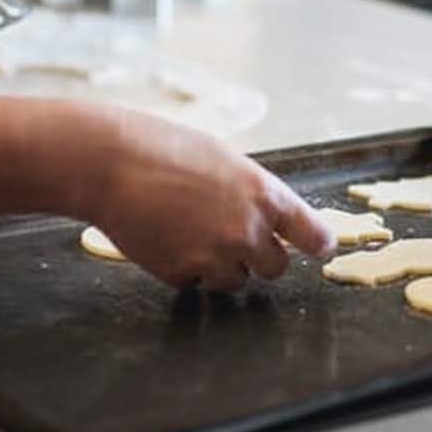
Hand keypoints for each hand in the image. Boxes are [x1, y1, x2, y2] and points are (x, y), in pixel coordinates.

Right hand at [82, 109, 335, 289]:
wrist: (110, 163)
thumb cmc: (164, 148)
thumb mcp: (224, 159)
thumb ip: (251, 192)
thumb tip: (266, 217)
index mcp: (265, 195)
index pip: (313, 234)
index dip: (319, 244)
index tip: (321, 249)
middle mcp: (248, 231)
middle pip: (276, 268)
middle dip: (259, 258)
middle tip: (233, 237)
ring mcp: (215, 257)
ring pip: (235, 281)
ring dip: (220, 266)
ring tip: (190, 231)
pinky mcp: (182, 274)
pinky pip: (195, 283)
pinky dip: (184, 269)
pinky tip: (165, 238)